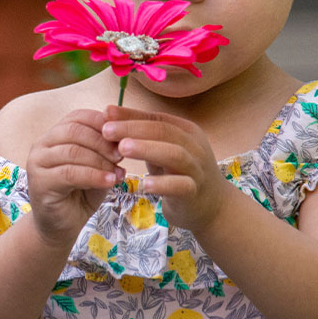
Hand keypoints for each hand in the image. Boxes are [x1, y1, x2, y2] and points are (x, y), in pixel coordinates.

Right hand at [26, 109, 124, 247]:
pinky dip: (93, 176)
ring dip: (100, 161)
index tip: (123, 135)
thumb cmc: (81, 193)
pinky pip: (70, 173)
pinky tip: (110, 181)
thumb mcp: (98, 166)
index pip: (78, 117)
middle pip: (74, 131)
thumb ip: (105, 150)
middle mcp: (42, 144)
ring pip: (72, 151)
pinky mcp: (39, 182)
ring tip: (119, 172)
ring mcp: (37, 162)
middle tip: (122, 155)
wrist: (62, 225)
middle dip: (102, 142)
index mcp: (55, 135)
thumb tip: (123, 135)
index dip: (101, 122)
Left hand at [101, 105, 228, 232]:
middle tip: (106, 130)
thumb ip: (141, 135)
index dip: (131, 115)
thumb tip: (109, 114)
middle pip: (164, 131)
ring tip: (122, 148)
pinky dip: (163, 184)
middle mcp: (194, 146)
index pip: (156, 118)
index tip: (105, 112)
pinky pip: (181, 186)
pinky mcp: (195, 192)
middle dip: (133, 129)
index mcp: (186, 131)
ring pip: (174, 154)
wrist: (212, 206)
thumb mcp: (162, 150)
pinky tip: (144, 185)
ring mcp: (197, 169)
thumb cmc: (179, 173)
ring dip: (147, 149)